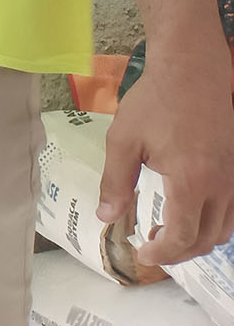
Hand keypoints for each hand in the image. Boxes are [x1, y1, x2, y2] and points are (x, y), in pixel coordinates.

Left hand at [100, 46, 233, 265]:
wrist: (192, 71)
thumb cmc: (155, 101)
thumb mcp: (124, 140)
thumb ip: (115, 182)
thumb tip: (105, 216)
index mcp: (191, 181)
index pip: (183, 236)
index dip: (162, 253)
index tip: (142, 253)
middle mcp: (220, 186)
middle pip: (206, 239)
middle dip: (178, 253)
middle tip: (151, 248)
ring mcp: (233, 178)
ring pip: (224, 229)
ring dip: (197, 240)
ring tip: (166, 233)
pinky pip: (231, 211)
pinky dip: (211, 223)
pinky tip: (188, 213)